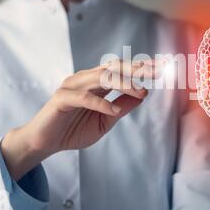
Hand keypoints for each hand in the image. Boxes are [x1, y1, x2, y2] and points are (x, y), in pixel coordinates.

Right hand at [0, 60, 157, 179]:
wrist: (45, 142)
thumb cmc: (73, 130)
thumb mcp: (105, 121)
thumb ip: (121, 107)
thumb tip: (143, 95)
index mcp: (97, 83)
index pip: (123, 70)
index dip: (142, 67)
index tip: (164, 67)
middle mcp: (86, 79)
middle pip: (115, 68)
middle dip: (138, 69)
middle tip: (158, 71)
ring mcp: (73, 86)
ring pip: (102, 78)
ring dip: (123, 83)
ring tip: (141, 91)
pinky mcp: (62, 98)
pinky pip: (84, 97)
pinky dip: (100, 103)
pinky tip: (114, 110)